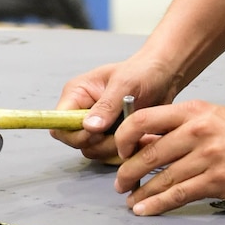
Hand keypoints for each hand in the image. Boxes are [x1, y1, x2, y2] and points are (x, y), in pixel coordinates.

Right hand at [55, 53, 182, 162]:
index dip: (74, 134)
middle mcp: (82, 111)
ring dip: (113, 149)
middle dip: (98, 144)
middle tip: (122, 135)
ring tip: (134, 135)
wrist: (164, 76)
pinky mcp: (111, 135)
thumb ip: (106, 106)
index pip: (59, 124)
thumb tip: (89, 127)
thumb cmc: (143, 71)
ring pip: (93, 150)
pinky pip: (109, 153)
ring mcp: (97, 125)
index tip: (98, 133)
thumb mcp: (125, 84)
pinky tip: (140, 140)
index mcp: (77, 94)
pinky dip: (124, 152)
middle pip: (76, 142)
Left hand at [113, 101, 224, 211]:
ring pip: (162, 178)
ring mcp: (208, 157)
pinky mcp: (217, 181)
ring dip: (141, 192)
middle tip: (120, 183)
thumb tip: (144, 141)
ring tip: (131, 200)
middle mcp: (199, 131)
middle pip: (149, 153)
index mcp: (194, 111)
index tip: (120, 151)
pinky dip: (157, 204)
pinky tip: (146, 208)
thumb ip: (180, 126)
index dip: (124, 138)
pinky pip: (179, 195)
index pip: (143, 119)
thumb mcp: (212, 117)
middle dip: (127, 172)